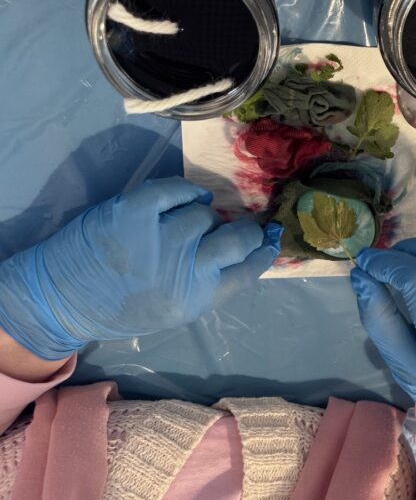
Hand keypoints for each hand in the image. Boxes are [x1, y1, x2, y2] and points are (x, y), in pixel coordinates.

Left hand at [0, 178, 280, 359]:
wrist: (63, 299)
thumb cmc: (124, 310)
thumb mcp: (178, 310)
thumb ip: (213, 283)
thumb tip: (250, 251)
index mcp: (197, 298)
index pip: (249, 269)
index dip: (264, 250)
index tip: (269, 239)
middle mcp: (185, 268)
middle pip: (237, 238)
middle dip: (246, 230)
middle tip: (241, 226)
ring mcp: (159, 236)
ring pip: (205, 213)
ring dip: (204, 216)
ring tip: (192, 222)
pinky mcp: (133, 210)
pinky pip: (176, 190)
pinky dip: (187, 191)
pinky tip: (189, 197)